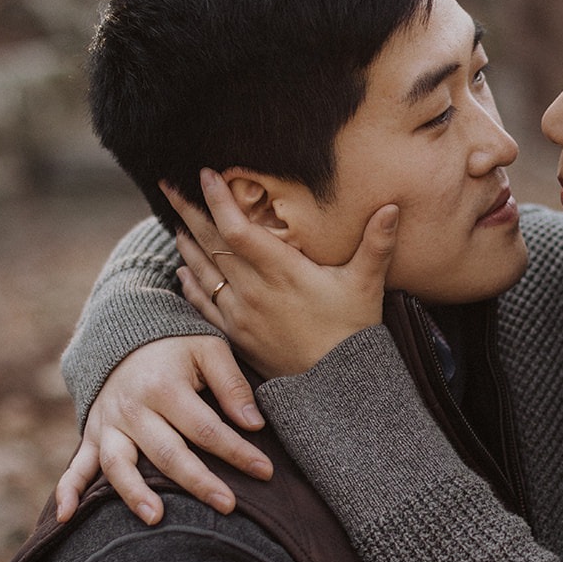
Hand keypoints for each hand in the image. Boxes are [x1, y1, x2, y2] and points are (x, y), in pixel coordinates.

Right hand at [54, 336, 273, 524]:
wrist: (125, 333)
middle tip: (229, 506)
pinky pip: (76, 465)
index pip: (206, 428)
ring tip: (158, 519)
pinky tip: (65, 518)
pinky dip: (68, 491)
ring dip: (135, 493)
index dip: (238, 452)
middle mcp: (132, 409)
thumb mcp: (210, 350)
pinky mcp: (93, 434)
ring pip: (119, 465)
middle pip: (167, 453)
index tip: (265, 471)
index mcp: (164, 387)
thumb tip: (254, 424)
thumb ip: (232, 385)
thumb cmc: (177, 346)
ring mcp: (108, 424)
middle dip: (199, 482)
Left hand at [166, 169, 398, 378]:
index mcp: (282, 272)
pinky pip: (202, 303)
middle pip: (211, 243)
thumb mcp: (366, 285)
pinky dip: (190, 281)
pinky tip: (183, 268)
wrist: (335, 387)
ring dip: (187, 242)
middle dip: (189, 210)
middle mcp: (254, 290)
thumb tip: (393, 207)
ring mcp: (240, 313)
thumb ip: (377, 244)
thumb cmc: (352, 332)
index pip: (238, 228)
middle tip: (168, 185)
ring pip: (203, 270)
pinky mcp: (235, 334)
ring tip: (176, 220)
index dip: (218, 199)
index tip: (205, 174)